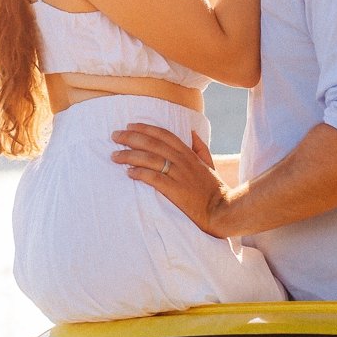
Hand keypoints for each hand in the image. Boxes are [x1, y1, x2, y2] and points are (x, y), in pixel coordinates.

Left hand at [111, 123, 231, 237]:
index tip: (129, 125)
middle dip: (131, 137)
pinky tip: (128, 173)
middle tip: (114, 135)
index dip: (145, 128)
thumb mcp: (209, 164)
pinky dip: (140, 173)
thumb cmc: (214, 189)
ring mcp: (179, 175)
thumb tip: (192, 132)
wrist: (222, 211)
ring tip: (114, 155)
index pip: (164, 134)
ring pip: (150, 159)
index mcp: (189, 153)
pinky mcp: (175, 191)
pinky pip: (154, 178)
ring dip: (129, 155)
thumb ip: (200, 147)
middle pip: (152, 143)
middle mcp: (182, 161)